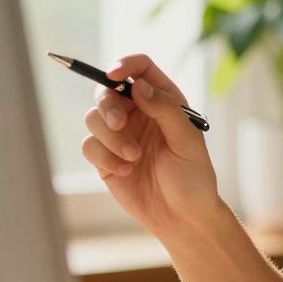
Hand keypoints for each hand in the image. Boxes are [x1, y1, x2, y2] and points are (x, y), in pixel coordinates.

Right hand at [81, 54, 221, 235]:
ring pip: (93, 117)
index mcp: (165, 102)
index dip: (125, 64)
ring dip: (110, 137)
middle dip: (108, 105)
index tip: (114, 73)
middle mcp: (140, 113)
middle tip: (119, 124)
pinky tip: (125, 171)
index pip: (141, 69)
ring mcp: (120, 134)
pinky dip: (104, 157)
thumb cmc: (193, 177)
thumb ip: (165, 109)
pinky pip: (89, 145)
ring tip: (133, 158)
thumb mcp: (187, 141)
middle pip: (107, 90)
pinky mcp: (105, 157)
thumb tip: (138, 84)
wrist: (181, 217)